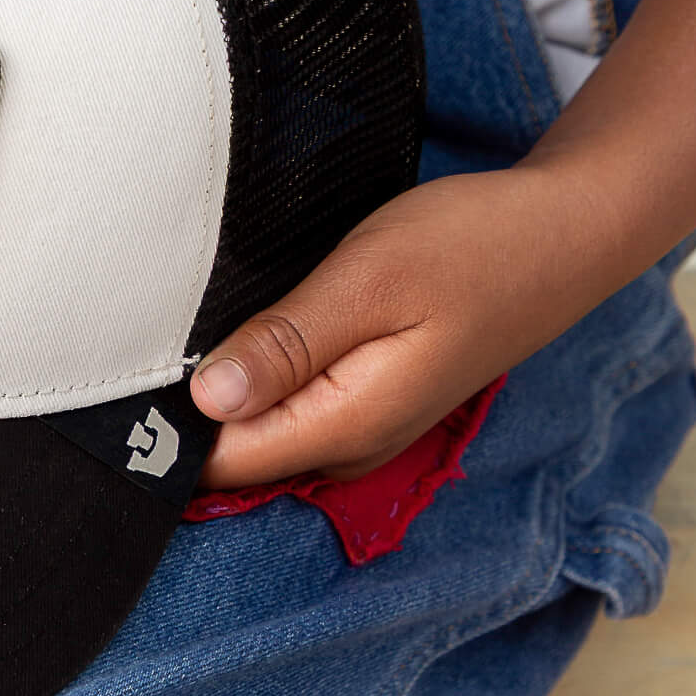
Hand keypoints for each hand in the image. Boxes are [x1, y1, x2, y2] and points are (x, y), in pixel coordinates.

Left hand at [187, 166, 606, 488]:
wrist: (564, 233)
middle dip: (190, 408)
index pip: (219, 463)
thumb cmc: (472, 244)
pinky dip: (263, 376)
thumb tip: (206, 399)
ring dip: (227, 388)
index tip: (131, 371)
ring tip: (205, 321)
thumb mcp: (367, 279)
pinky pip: (291, 408)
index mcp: (347, 426)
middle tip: (157, 332)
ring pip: (260, 431)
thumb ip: (285, 345)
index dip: (166, 424)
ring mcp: (364, 428)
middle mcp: (352, 445)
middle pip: (233, 454)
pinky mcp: (370, 399)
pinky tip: (253, 330)